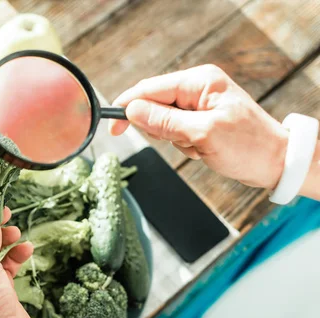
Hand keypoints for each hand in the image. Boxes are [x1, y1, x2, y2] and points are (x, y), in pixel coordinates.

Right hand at [110, 64, 288, 188]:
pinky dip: (183, 145)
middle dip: (161, 129)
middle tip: (183, 141)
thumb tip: (132, 110)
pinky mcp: (200, 120)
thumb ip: (165, 121)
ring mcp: (198, 104)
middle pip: (154, 105)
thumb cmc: (248, 146)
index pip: (150, 89)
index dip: (128, 107)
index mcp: (200, 81)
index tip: (114, 127)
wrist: (276, 162)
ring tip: (199, 147)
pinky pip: (175, 132)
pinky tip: (202, 149)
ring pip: (163, 122)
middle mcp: (198, 88)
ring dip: (175, 140)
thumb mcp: (203, 134)